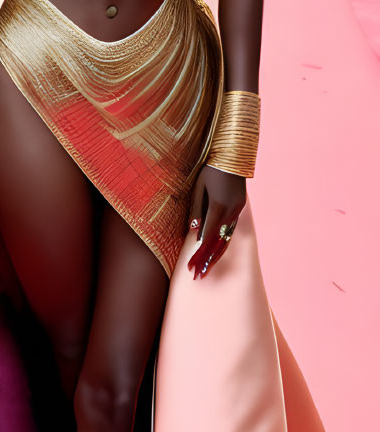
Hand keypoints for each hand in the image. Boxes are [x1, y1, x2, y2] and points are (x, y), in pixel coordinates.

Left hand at [185, 165, 246, 279]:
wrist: (234, 155)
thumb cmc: (211, 169)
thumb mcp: (199, 187)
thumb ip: (196, 209)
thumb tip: (194, 231)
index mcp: (219, 206)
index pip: (207, 237)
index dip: (199, 254)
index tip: (191, 268)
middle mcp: (231, 211)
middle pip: (219, 242)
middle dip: (208, 261)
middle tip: (198, 276)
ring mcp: (238, 210)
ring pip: (227, 238)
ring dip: (217, 255)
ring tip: (207, 269)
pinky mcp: (239, 207)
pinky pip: (231, 230)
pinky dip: (223, 243)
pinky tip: (217, 251)